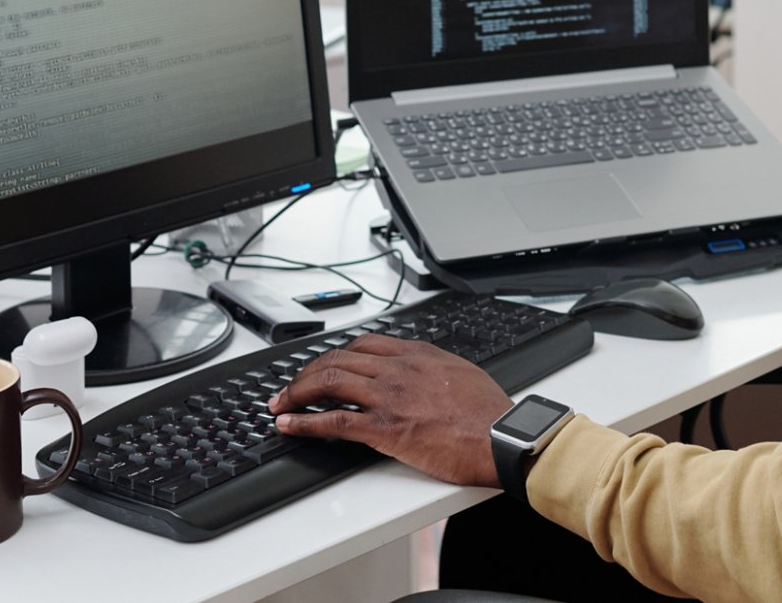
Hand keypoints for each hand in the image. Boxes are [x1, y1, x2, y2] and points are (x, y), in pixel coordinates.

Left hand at [269, 334, 510, 487]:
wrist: (500, 436)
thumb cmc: (488, 413)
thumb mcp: (459, 372)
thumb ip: (432, 368)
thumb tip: (421, 373)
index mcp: (416, 354)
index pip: (361, 345)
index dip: (333, 356)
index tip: (321, 367)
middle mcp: (397, 369)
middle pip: (336, 360)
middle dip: (305, 374)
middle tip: (289, 389)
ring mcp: (388, 397)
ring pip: (328, 383)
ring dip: (296, 393)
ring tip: (280, 405)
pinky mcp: (385, 428)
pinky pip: (333, 421)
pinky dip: (304, 422)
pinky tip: (289, 425)